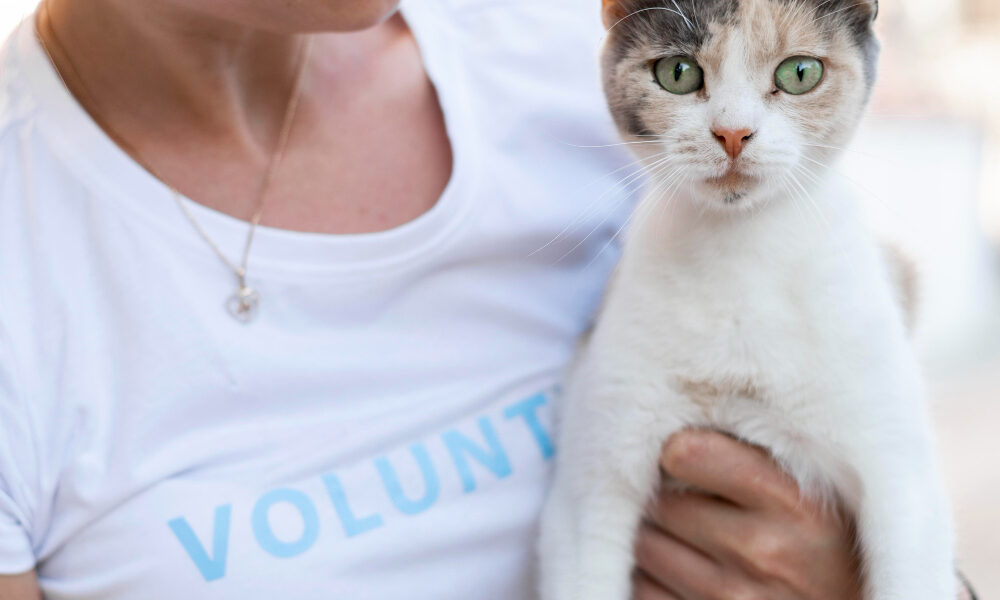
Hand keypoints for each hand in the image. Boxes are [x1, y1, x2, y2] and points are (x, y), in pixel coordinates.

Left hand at [633, 430, 862, 599]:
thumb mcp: (813, 492)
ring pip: (644, 546)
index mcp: (796, 502)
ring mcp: (734, 598)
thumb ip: (753, 455)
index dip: (678, 452)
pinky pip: (642, 590)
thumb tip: (674, 428)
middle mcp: (764, 551)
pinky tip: (685, 576)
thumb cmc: (825, 546)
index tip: (687, 457)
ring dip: (655, 538)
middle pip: (660, 502)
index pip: (686, 454)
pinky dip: (652, 580)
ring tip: (690, 539)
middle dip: (665, 499)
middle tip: (689, 502)